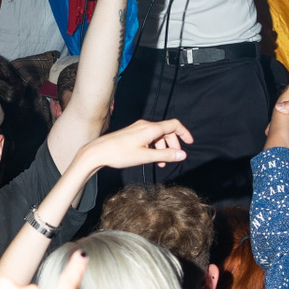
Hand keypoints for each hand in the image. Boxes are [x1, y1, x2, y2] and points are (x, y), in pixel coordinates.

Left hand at [74, 119, 193, 174]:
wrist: (98, 152)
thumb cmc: (119, 154)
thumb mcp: (146, 156)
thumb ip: (165, 156)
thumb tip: (182, 155)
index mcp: (150, 128)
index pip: (174, 125)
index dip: (184, 133)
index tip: (190, 142)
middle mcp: (145, 125)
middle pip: (166, 131)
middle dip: (173, 144)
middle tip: (174, 158)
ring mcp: (138, 129)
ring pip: (157, 136)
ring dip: (162, 148)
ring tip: (161, 163)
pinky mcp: (132, 134)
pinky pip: (149, 138)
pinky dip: (154, 147)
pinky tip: (151, 158)